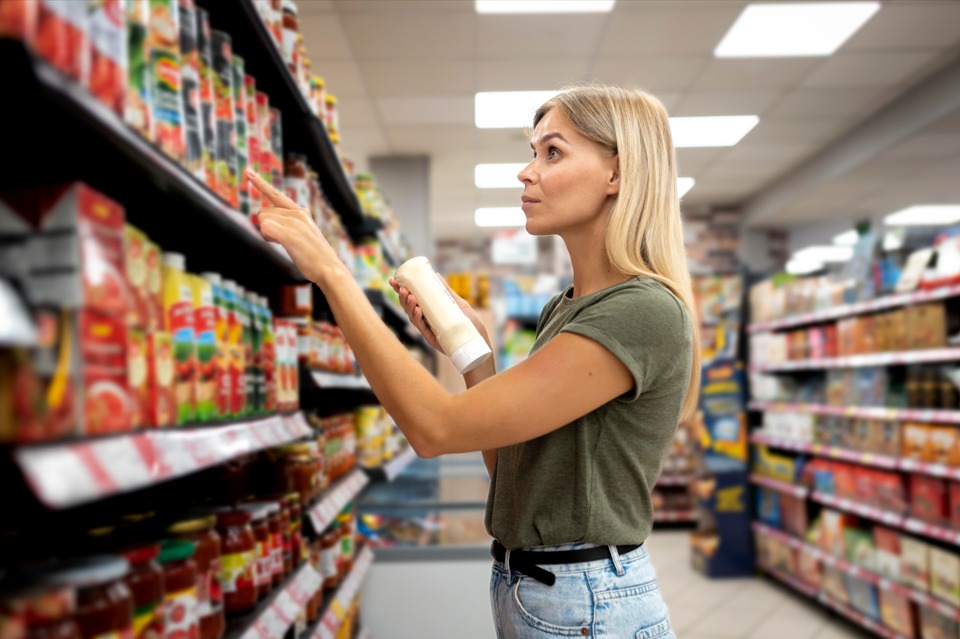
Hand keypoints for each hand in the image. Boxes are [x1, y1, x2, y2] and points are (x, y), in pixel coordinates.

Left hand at [246, 169, 339, 284]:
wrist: (329, 269)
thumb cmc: (314, 257)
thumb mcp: (302, 235)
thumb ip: (286, 226)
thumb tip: (264, 224)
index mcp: (301, 212)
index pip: (276, 194)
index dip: (261, 184)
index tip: (248, 171)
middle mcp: (297, 213)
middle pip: (263, 212)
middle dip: (266, 227)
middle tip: (284, 241)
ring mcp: (294, 222)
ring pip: (262, 220)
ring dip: (267, 234)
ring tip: (287, 244)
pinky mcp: (289, 233)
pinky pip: (264, 228)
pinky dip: (268, 236)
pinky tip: (281, 243)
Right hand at [389, 275, 490, 355]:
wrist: (478, 344)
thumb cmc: (470, 325)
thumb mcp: (459, 304)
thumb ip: (447, 292)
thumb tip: (436, 275)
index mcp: (430, 310)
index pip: (413, 298)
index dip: (402, 290)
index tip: (393, 280)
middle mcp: (427, 319)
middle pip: (409, 307)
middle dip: (402, 297)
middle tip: (401, 288)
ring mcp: (428, 329)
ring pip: (412, 316)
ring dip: (409, 306)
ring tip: (410, 296)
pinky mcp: (431, 338)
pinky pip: (421, 327)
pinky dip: (418, 318)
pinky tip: (417, 309)